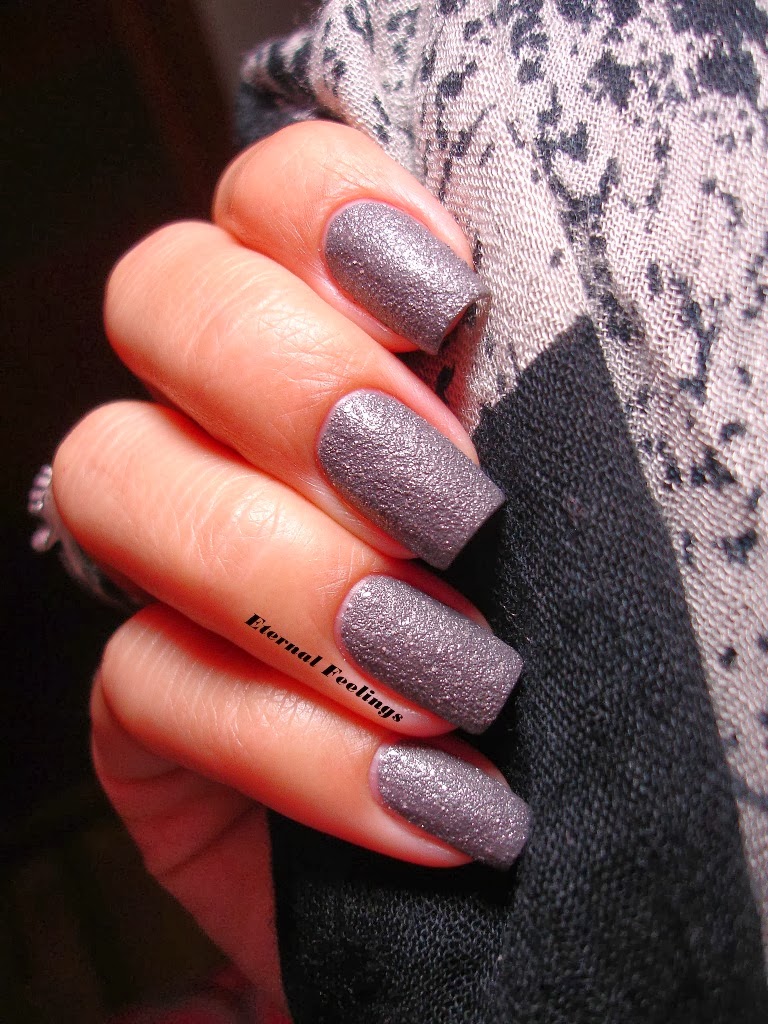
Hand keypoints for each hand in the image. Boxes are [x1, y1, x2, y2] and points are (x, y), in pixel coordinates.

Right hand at [53, 122, 528, 1012]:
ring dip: (282, 570)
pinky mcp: (146, 698)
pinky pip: (143, 679)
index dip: (324, 205)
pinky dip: (290, 743)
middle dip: (295, 384)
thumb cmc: (592, 660)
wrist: (533, 847)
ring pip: (110, 471)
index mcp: (347, 338)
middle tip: (444, 506)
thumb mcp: (584, 514)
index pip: (274, 193)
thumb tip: (553, 341)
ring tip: (446, 675)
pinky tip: (427, 803)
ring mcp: (172, 557)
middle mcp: (235, 422)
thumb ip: (539, 411)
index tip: (444, 298)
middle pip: (163, 297)